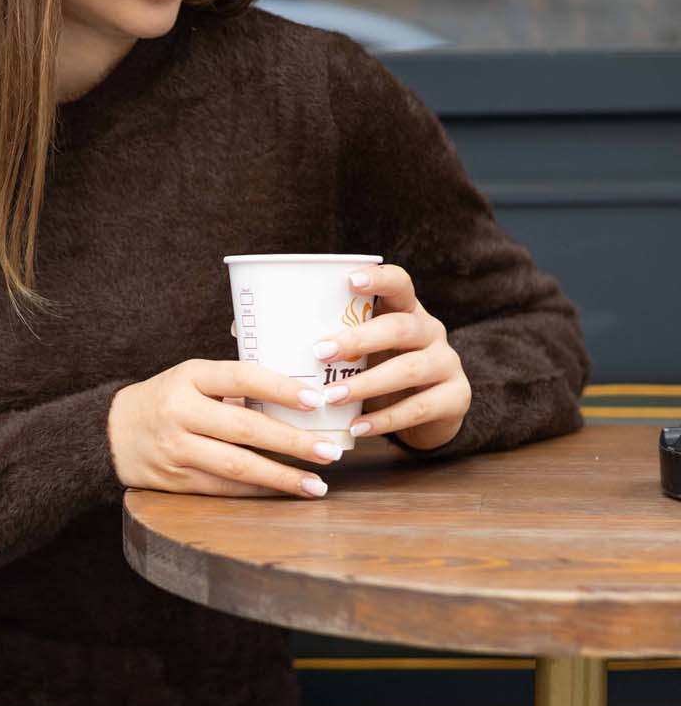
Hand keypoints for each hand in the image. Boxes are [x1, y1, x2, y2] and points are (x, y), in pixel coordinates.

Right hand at [108, 359, 348, 498]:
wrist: (111, 433)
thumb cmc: (167, 399)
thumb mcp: (193, 378)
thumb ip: (235, 386)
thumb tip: (300, 396)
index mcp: (189, 377)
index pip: (242, 377)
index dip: (281, 388)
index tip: (316, 400)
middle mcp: (180, 412)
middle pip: (245, 429)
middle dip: (293, 442)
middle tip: (331, 451)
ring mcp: (175, 449)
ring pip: (237, 466)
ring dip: (282, 477)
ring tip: (318, 484)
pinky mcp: (174, 480)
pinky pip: (224, 488)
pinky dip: (258, 491)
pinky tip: (285, 492)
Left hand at [306, 262, 471, 449]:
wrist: (431, 414)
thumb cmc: (382, 371)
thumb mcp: (362, 352)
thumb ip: (328, 341)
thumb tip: (249, 333)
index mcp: (407, 311)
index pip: (400, 284)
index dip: (379, 278)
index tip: (349, 279)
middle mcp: (431, 331)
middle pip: (401, 327)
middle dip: (359, 339)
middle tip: (320, 352)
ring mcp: (447, 364)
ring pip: (410, 368)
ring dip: (367, 384)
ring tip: (331, 397)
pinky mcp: (456, 397)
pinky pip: (419, 407)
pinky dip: (386, 420)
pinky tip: (357, 428)